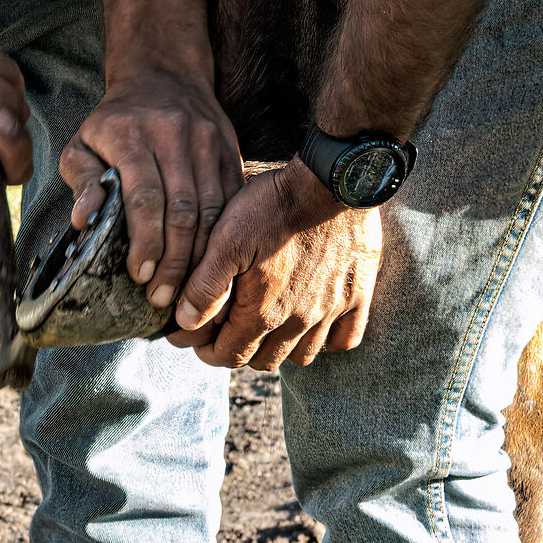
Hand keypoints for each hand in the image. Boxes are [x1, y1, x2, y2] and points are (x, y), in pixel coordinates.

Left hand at [60, 68, 243, 312]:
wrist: (163, 75)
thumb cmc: (115, 121)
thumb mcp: (82, 143)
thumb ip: (82, 181)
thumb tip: (83, 221)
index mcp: (131, 134)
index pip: (144, 196)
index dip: (145, 241)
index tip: (140, 275)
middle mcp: (173, 134)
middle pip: (182, 209)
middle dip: (174, 260)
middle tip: (163, 298)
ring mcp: (207, 141)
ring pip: (212, 209)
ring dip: (200, 256)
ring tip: (187, 292)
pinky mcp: (229, 149)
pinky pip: (231, 201)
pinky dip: (223, 237)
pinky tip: (211, 264)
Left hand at [168, 163, 380, 370]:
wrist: (330, 182)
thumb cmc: (273, 205)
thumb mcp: (227, 239)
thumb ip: (206, 285)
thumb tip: (186, 322)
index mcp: (264, 311)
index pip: (230, 356)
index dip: (207, 351)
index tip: (195, 339)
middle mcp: (299, 320)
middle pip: (264, 361)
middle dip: (239, 351)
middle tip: (226, 329)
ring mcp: (331, 311)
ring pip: (303, 356)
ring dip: (280, 349)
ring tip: (266, 328)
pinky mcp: (357, 295)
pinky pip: (345, 339)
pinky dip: (328, 342)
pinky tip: (314, 326)